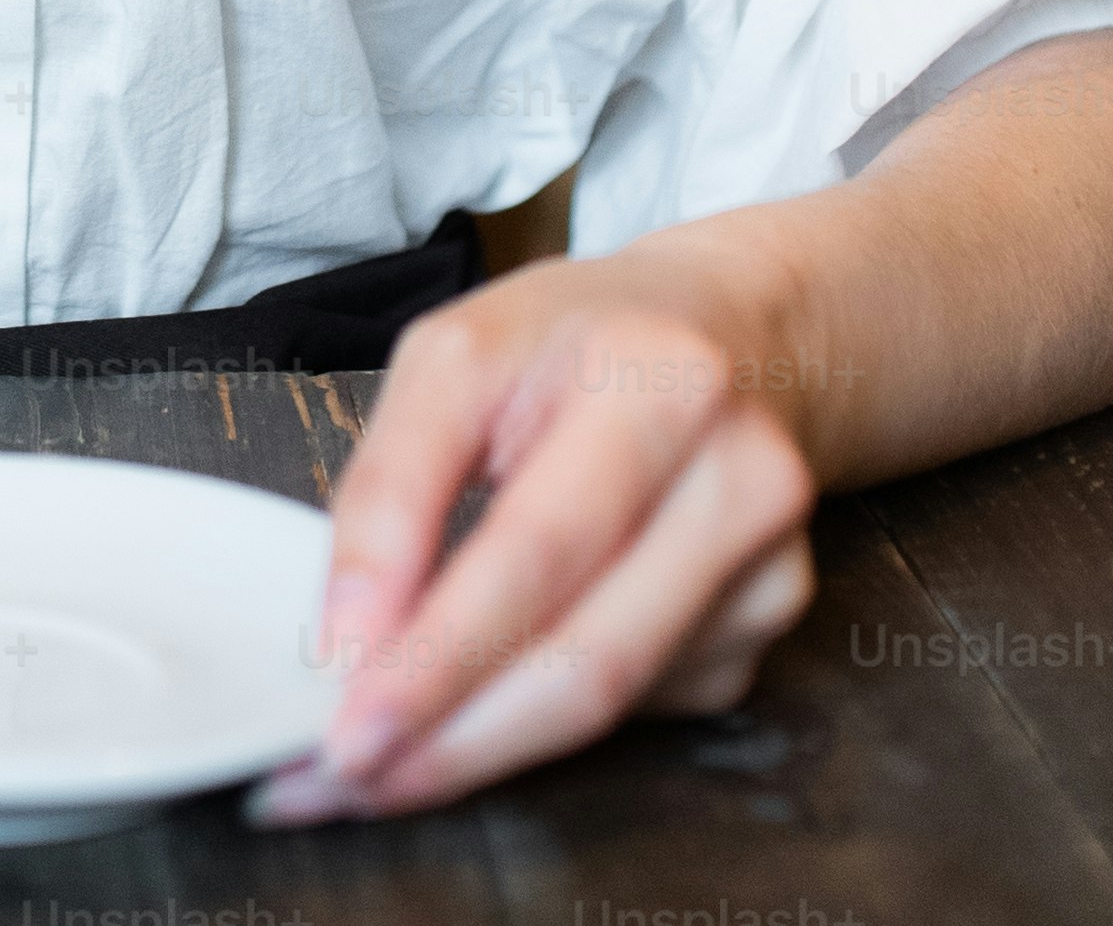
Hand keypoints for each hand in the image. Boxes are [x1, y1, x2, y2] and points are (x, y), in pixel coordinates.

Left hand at [247, 236, 820, 824]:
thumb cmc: (574, 341)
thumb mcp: (456, 357)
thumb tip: (350, 638)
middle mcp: (740, 477)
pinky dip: (538, 718)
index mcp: (663, 382)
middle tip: (344, 781)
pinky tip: (479, 705)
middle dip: (453, 737)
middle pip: (590, 656)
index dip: (436, 651)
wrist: (729, 330)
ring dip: (481, 749)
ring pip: (612, 701)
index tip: (343, 724)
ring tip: (380, 767)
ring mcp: (769, 564)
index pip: (538, 548)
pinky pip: (637, 702)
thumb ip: (392, 486)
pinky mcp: (763, 623)